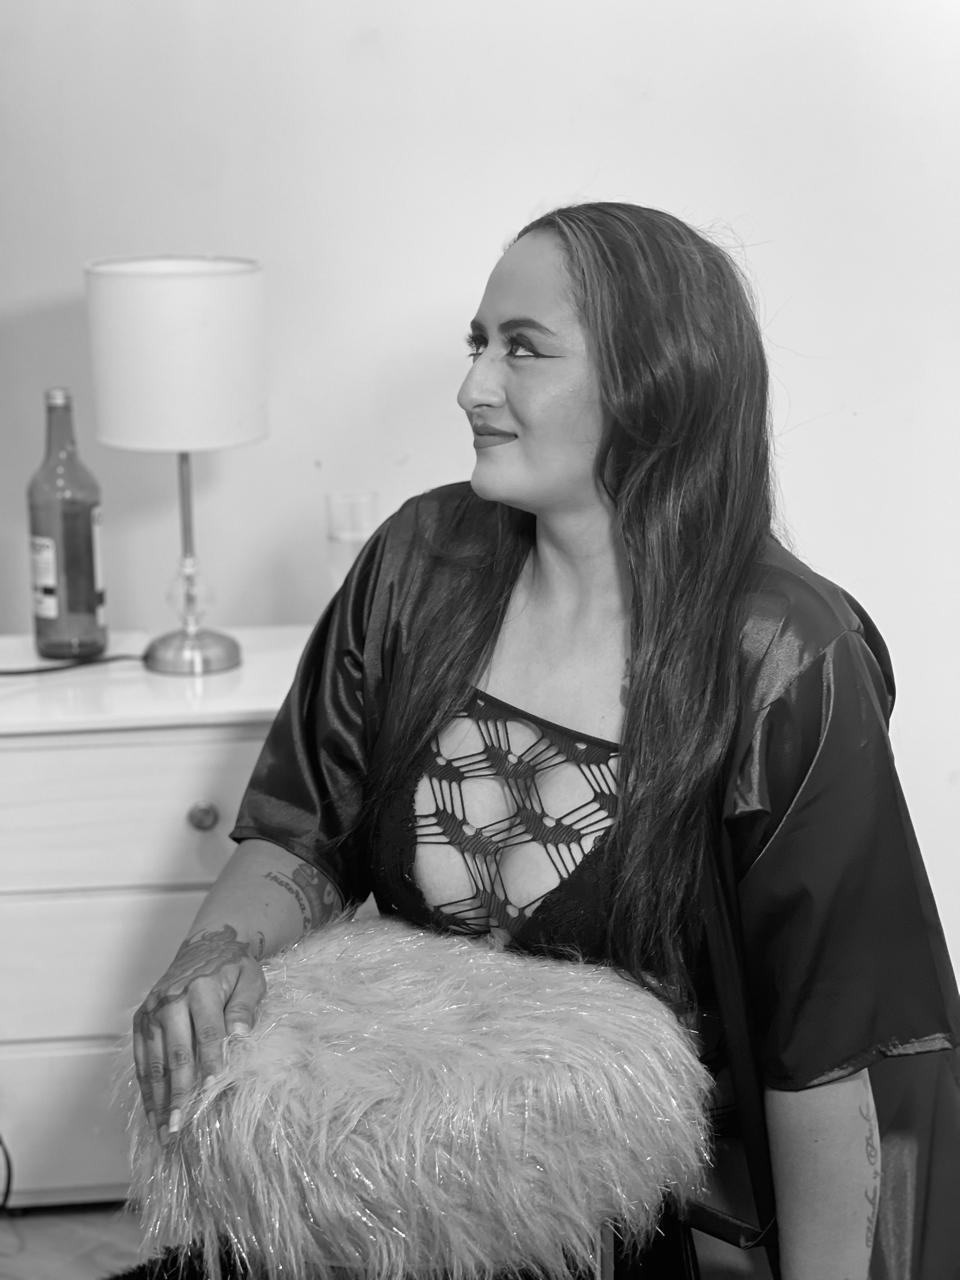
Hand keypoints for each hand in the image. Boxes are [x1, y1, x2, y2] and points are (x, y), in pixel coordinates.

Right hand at [132, 924, 265, 1143]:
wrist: (205, 946)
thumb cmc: (233, 968)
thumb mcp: (250, 979)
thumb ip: (245, 1006)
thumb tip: (238, 1035)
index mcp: (200, 988)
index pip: (206, 1032)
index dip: (209, 1062)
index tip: (210, 1091)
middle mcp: (170, 1000)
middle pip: (176, 1053)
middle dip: (178, 1092)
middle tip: (180, 1126)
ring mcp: (151, 1012)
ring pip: (153, 1062)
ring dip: (158, 1099)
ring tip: (164, 1130)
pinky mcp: (140, 1021)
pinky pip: (141, 1060)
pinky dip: (146, 1088)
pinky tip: (153, 1112)